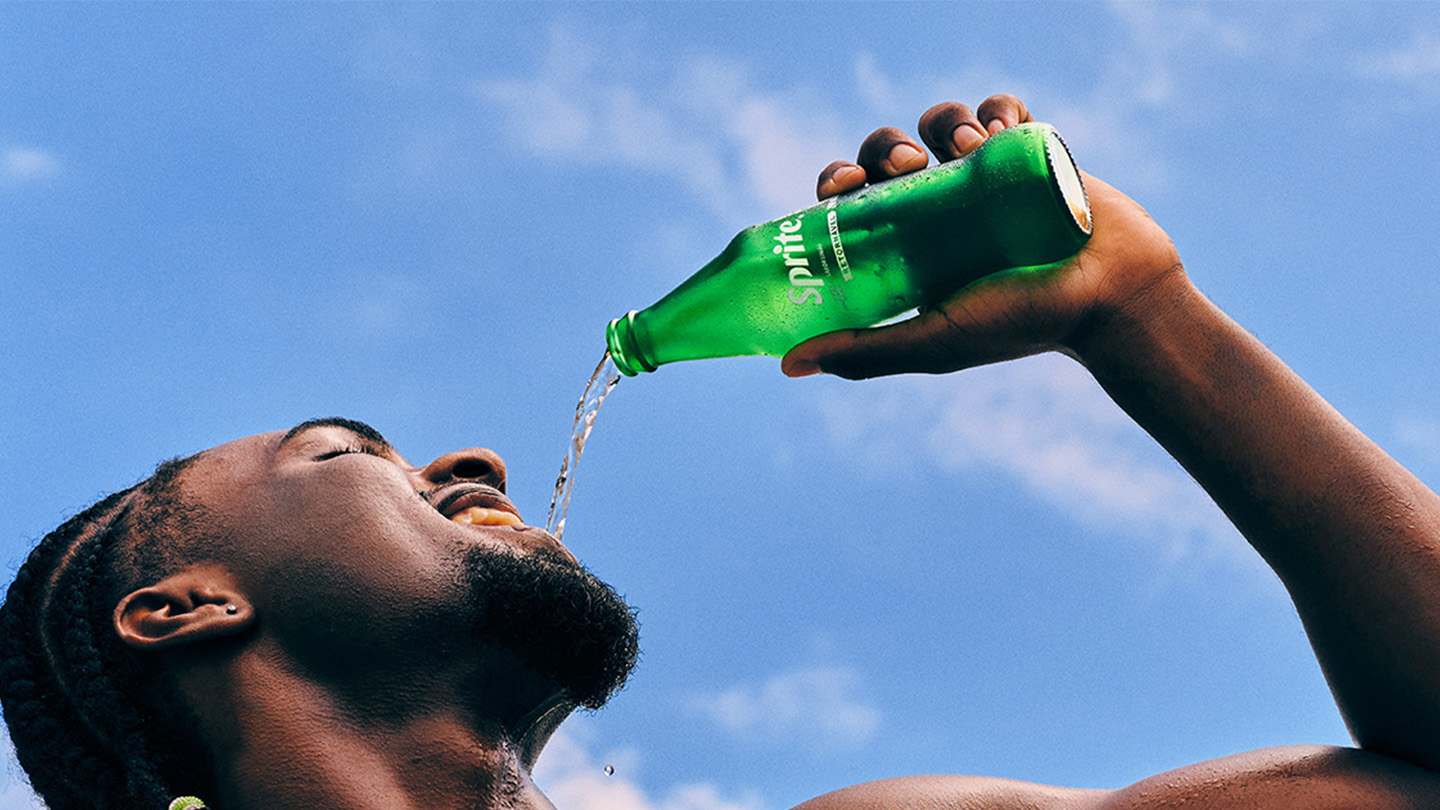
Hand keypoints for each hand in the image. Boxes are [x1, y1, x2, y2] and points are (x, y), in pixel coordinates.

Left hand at [781, 95, 1182, 378]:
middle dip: (886, 147)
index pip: (852, 202)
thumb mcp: (934, 340)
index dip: (837, 182)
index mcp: (907, 247)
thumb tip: (787, 366)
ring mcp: (985, 178)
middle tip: (909, 163)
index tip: (842, 185)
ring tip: (970, 146)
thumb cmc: (1022, 325)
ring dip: (943, 121)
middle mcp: (939, 210)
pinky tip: (1000, 129)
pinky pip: (997, 109)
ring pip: (938, 124)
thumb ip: (866, 352)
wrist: (1113, 297)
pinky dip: (993, 107)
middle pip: (886, 155)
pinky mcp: (1030, 151)